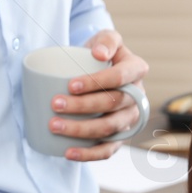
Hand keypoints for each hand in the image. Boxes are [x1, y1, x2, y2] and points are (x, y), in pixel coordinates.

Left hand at [50, 29, 149, 161]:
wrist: (97, 70)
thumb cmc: (99, 54)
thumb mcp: (105, 38)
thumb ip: (106, 40)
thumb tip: (99, 54)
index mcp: (136, 70)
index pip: (119, 77)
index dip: (96, 82)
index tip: (70, 85)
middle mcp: (137, 96)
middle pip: (111, 104)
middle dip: (81, 107)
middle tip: (54, 104)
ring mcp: (129, 119)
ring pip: (108, 128)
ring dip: (80, 130)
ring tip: (54, 126)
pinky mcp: (120, 137)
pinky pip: (108, 150)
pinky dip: (88, 154)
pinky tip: (68, 153)